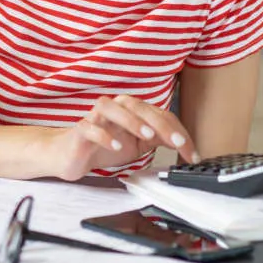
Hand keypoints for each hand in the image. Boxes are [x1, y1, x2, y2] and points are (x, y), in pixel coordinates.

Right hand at [54, 95, 199, 180]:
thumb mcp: (138, 145)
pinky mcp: (80, 130)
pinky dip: (103, 135)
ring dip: (131, 120)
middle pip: (138, 107)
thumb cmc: (102, 146)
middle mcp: (114, 108)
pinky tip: (115, 145)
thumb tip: (184, 142)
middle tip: (176, 142)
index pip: (159, 115)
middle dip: (160, 124)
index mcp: (131, 111)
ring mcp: (95, 117)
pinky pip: (89, 127)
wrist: (71, 155)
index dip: (178, 132)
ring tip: (147, 136)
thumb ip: (158, 139)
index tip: (191, 153)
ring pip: (111, 107)